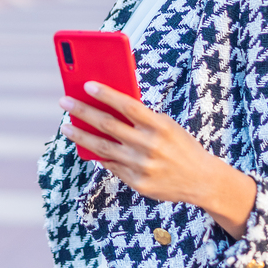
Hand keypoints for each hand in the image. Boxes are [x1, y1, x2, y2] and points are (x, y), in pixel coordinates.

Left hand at [60, 81, 255, 239]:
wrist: (202, 180)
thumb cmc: (180, 145)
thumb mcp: (167, 126)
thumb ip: (141, 118)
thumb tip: (107, 107)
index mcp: (160, 126)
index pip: (127, 105)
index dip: (106, 94)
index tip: (86, 84)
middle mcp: (149, 146)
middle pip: (108, 125)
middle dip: (82, 112)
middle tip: (64, 102)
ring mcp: (142, 166)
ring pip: (102, 148)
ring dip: (81, 136)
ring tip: (66, 127)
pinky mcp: (138, 183)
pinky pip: (112, 165)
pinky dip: (98, 155)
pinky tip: (86, 146)